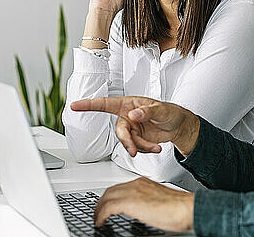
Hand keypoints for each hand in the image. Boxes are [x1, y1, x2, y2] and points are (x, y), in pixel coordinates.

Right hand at [70, 96, 199, 156]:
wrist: (178, 126)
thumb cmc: (170, 112)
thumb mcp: (162, 109)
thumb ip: (147, 111)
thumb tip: (133, 114)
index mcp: (129, 104)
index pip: (105, 103)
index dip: (89, 104)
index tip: (75, 105)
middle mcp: (127, 117)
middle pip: (119, 131)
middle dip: (127, 142)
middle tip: (133, 150)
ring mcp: (131, 129)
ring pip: (127, 143)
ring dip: (140, 147)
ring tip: (155, 147)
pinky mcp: (137, 140)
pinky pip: (136, 148)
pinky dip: (146, 150)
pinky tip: (156, 147)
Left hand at [95, 177, 193, 231]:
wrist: (185, 208)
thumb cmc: (178, 208)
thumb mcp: (159, 200)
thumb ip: (147, 201)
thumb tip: (143, 211)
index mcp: (143, 183)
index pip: (120, 187)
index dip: (111, 197)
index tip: (107, 206)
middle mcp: (136, 184)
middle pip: (110, 191)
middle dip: (102, 202)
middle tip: (98, 213)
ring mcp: (132, 191)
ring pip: (107, 197)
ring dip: (99, 209)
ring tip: (98, 218)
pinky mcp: (130, 202)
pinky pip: (108, 207)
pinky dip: (101, 215)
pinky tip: (101, 222)